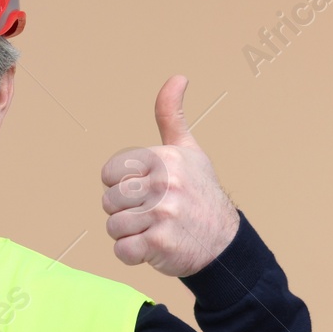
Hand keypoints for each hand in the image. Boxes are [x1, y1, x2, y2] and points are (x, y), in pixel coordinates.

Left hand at [100, 75, 240, 277]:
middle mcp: (164, 183)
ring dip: (129, 234)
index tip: (145, 192)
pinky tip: (153, 247)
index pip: (110, 174)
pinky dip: (133, 254)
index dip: (121, 186)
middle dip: (124, 212)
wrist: (224, 243)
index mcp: (165, 158)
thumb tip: (178, 77)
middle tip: (152, 214)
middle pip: (108, 201)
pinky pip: (121, 250)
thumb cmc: (200, 194)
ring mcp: (162, 213)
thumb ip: (172, 116)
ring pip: (112, 226)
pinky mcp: (159, 242)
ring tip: (154, 229)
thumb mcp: (189, 150)